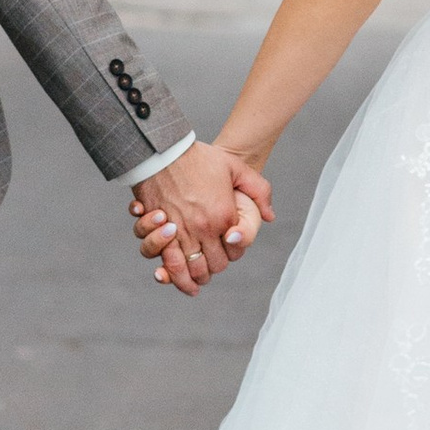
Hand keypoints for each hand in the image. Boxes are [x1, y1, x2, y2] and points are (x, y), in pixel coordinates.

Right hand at [131, 144, 272, 295]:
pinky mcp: (159, 231)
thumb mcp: (236, 167)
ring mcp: (180, 231)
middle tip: (210, 266)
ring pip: (190, 269)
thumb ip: (259, 190)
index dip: (232, 254)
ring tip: (194, 279)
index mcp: (224, 216)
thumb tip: (270, 216)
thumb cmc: (199, 157)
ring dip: (193, 278)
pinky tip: (170, 277)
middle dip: (212, 269)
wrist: (163, 150)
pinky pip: (167, 261)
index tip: (226, 250)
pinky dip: (170, 274)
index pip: (233, 252)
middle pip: (212, 266)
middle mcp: (203, 228)